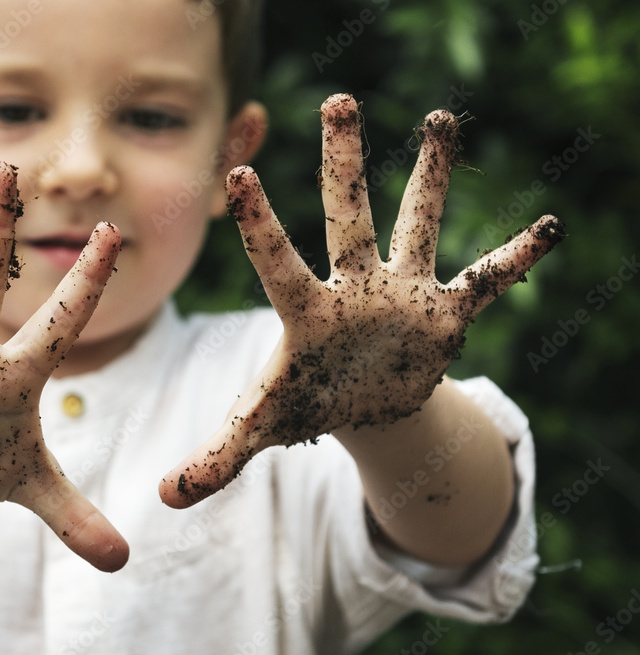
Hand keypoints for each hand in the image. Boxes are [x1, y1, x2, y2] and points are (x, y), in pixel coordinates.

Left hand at [160, 93, 564, 507]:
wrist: (361, 406)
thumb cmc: (306, 404)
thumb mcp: (262, 428)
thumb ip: (216, 457)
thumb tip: (163, 498)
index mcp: (305, 313)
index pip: (276, 262)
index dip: (259, 223)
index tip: (239, 172)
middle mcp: (353, 288)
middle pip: (347, 217)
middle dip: (343, 163)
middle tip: (336, 100)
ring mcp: (401, 294)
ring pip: (417, 225)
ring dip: (430, 178)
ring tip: (440, 120)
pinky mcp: (443, 313)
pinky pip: (487, 281)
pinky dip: (517, 260)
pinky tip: (548, 227)